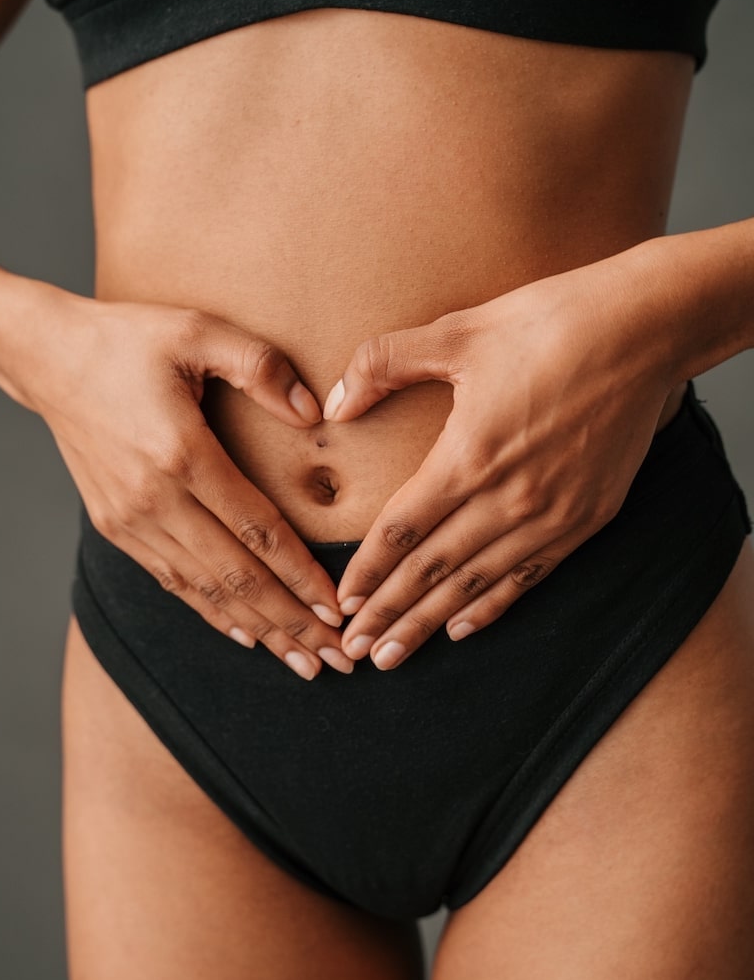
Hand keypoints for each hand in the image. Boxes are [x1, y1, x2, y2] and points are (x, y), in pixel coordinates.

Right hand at [25, 292, 353, 679]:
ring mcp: (132, 520)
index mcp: (181, 453)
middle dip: (292, 623)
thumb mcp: (197, 329)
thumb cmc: (128, 340)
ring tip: (304, 663)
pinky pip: (174, 583)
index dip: (302, 576)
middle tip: (339, 658)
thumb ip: (261, 366)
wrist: (47, 359)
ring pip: (206, 590)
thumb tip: (313, 413)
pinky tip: (247, 636)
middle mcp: (155, 499)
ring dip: (259, 631)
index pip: (257, 531)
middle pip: (237, 577)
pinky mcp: (117, 528)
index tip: (340, 610)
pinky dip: (213, 613)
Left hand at [321, 256, 673, 668]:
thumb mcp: (456, 331)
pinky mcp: (587, 518)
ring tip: (393, 657)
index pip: (403, 531)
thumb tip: (335, 402)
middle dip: (388, 614)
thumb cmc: (548, 323)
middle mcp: (509, 498)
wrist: (645, 330)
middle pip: (433, 570)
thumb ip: (384, 364)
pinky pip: (529, 576)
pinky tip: (464, 627)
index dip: (368, 571)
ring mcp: (552, 514)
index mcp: (469, 455)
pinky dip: (493, 605)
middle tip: (352, 651)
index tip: (341, 603)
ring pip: (477, 583)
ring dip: (430, 622)